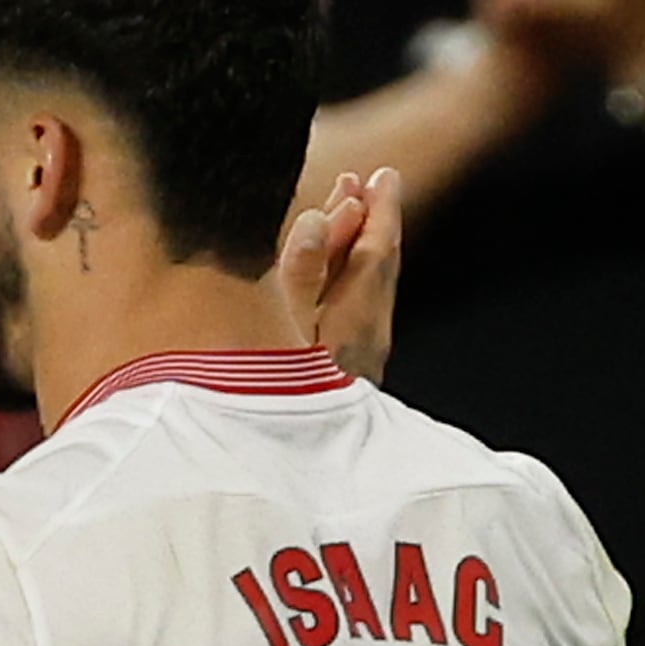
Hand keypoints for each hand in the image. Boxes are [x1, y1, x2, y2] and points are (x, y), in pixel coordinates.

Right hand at [279, 168, 403, 384]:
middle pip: (377, 274)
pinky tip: (332, 272)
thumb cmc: (267, 395)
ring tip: (349, 210)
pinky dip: (347, 281)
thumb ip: (301, 271)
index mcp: (352, 327)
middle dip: (374, 225)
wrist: (280, 467)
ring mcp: (354, 364)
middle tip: (374, 181)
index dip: (376, 216)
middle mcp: (362, 345)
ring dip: (359, 250)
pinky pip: (355, 313)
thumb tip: (323, 218)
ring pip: (367, 295)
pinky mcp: (339, 379)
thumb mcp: (279, 327)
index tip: (376, 178)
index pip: (373, 260)